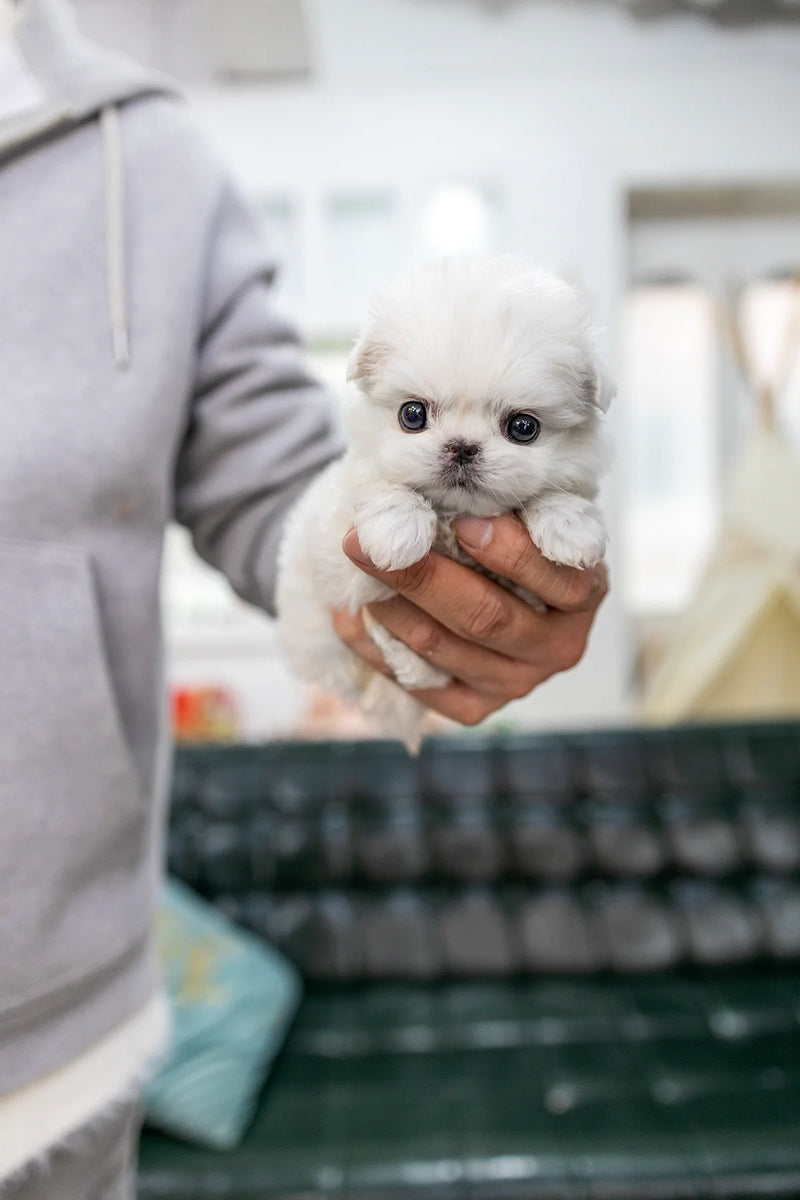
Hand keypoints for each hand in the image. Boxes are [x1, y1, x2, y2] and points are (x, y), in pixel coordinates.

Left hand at [331, 513, 607, 726]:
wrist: (499, 582)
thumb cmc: (511, 531)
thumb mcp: (525, 509)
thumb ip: (508, 501)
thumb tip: (451, 485)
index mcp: (583, 593)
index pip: (556, 579)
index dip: (510, 553)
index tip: (466, 522)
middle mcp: (558, 647)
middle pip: (484, 617)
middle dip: (421, 576)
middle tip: (370, 541)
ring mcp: (516, 684)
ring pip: (443, 649)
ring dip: (390, 607)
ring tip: (357, 568)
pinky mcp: (476, 708)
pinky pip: (419, 684)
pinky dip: (376, 649)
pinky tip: (350, 614)